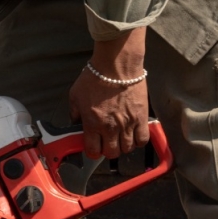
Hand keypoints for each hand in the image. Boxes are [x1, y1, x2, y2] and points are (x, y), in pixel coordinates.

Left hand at [68, 29, 149, 159]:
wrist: (117, 65)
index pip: (93, 151)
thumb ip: (74, 113)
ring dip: (123, 146)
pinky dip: (139, 141)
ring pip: (127, 149)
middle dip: (108, 151)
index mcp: (92, 124)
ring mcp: (127, 124)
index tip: (94, 147)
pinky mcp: (141, 117)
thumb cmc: (94, 78)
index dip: (93, 152)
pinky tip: (134, 134)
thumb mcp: (75, 96)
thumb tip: (76, 123)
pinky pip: (143, 139)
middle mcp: (110, 128)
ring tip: (121, 138)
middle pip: (112, 153)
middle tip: (108, 142)